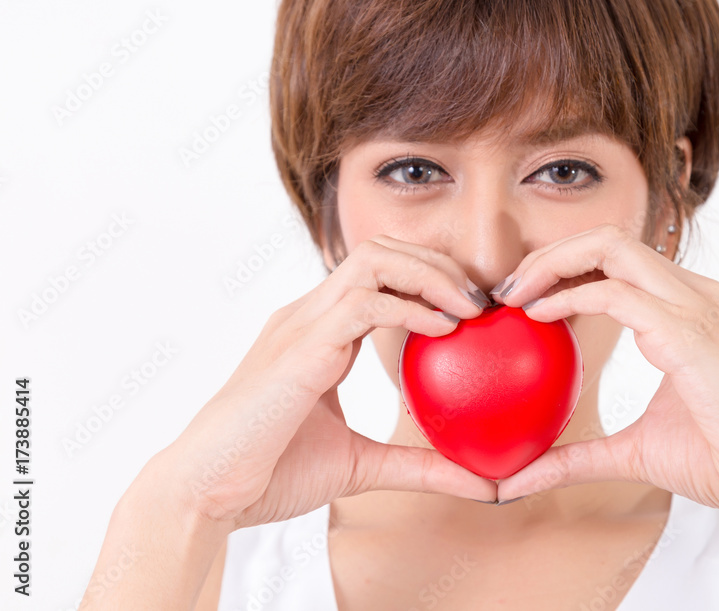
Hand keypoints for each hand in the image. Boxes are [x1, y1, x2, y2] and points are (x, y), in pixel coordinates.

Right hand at [159, 235, 497, 529]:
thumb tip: (483, 486)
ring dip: (430, 275)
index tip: (474, 311)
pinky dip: (409, 308)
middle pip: (382, 251)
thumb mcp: (362, 466)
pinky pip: (362, 303)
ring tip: (470, 307)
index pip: (380, 275)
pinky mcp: (298, 348)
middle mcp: (308, 316)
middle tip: (481, 301)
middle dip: (438, 265)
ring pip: (373, 260)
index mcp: (318, 331)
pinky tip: (444, 329)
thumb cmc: (270, 475)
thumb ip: (419, 466)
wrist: (206, 494)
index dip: (430, 279)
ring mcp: (300, 325)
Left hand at [493, 224, 718, 513]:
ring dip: (552, 263)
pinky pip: (617, 292)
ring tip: (513, 294)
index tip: (520, 299)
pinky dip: (571, 295)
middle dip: (549, 254)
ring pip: (610, 247)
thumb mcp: (633, 452)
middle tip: (506, 290)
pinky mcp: (689, 332)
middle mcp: (693, 294)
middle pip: (607, 239)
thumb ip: (577, 457)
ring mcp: (695, 306)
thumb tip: (517, 479)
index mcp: (687, 308)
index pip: (616, 260)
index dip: (563, 268)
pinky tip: (539, 315)